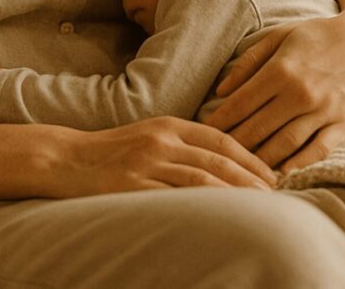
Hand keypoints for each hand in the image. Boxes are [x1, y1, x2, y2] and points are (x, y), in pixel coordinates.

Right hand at [48, 116, 276, 196]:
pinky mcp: (132, 187)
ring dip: (235, 195)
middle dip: (252, 179)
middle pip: (219, 160)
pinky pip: (174, 198)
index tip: (274, 176)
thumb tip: (224, 164)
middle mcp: (162, 140)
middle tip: (278, 197)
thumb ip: (183, 145)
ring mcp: (146, 164)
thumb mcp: (150, 137)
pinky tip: (219, 218)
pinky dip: (201, 208)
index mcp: (169, 125)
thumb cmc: (111, 152)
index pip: (221, 139)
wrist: (65, 159)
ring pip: (202, 180)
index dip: (251, 158)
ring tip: (258, 209)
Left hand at [202, 10, 344, 171]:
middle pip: (259, 128)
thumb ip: (249, 62)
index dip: (219, 121)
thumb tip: (220, 90)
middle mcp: (302, 93)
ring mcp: (325, 110)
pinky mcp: (344, 123)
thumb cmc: (318, 35)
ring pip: (285, 143)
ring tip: (242, 169)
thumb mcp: (280, 36)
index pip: (241, 104)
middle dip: (234, 144)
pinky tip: (282, 172)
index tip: (203, 133)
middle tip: (216, 155)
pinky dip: (299, 163)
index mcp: (282, 70)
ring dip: (261, 159)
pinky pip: (319, 150)